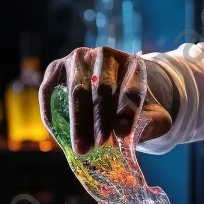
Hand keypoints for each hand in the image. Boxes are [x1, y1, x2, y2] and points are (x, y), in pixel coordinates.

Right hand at [39, 46, 173, 155]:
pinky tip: (60, 136)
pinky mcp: (56, 68)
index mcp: (133, 64)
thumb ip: (151, 124)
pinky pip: (49, 90)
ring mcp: (78, 59)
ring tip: (82, 148)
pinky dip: (52, 113)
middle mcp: (104, 55)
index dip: (127, 111)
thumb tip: (128, 135)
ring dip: (79, 121)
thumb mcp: (154, 115)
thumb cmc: (133, 106)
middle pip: (103, 89)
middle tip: (99, 145)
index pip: (132, 87)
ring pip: (77, 90)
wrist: (112, 88)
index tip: (123, 134)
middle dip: (100, 120)